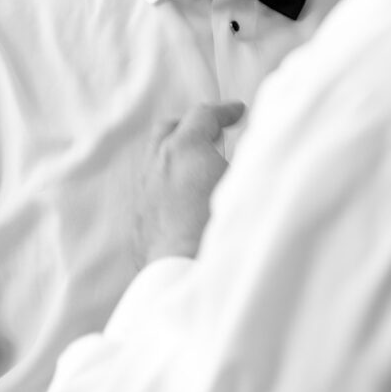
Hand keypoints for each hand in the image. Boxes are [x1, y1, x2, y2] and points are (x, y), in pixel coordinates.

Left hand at [134, 101, 245, 267]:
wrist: (191, 280)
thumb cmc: (224, 230)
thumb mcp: (248, 183)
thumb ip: (250, 157)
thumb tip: (251, 146)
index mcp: (184, 149)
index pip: (203, 115)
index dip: (225, 110)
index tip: (239, 112)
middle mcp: (157, 167)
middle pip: (168, 129)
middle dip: (192, 126)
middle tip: (215, 132)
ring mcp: (144, 196)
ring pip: (156, 161)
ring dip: (178, 156)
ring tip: (201, 168)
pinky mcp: (140, 224)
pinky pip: (153, 192)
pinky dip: (171, 185)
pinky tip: (188, 201)